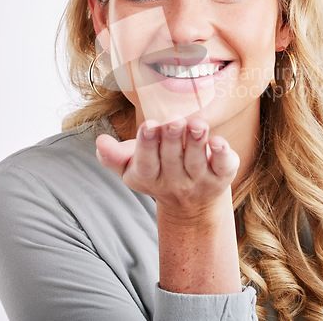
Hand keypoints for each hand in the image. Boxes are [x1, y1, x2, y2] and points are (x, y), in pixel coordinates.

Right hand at [95, 118, 239, 214]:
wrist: (190, 202)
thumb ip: (114, 156)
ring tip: (197, 124)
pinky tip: (218, 142)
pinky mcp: (221, 176)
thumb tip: (99, 143)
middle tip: (174, 120)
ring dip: (196, 142)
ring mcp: (199, 181)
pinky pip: (223, 167)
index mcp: (148, 177)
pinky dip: (222, 154)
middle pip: (171, 159)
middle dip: (171, 138)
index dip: (147, 145)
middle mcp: (174, 181)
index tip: (149, 125)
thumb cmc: (156, 169)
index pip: (145, 163)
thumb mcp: (131, 166)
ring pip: (196, 162)